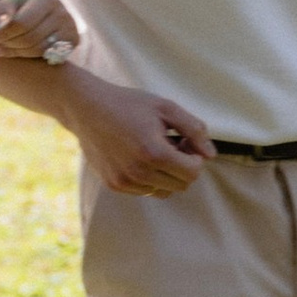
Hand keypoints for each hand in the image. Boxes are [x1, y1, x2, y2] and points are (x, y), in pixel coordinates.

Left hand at [0, 0, 81, 61]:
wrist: (41, 9)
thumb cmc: (19, 5)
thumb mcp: (8, 1)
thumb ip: (3, 10)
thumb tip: (3, 23)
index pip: (21, 23)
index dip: (3, 34)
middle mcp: (62, 12)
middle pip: (29, 38)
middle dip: (9, 44)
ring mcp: (70, 27)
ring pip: (38, 50)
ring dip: (17, 52)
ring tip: (2, 50)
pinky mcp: (73, 41)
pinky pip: (48, 56)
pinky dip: (30, 57)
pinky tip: (17, 53)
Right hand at [64, 72, 214, 196]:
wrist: (86, 108)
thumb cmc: (129, 104)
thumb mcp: (165, 107)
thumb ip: (194, 129)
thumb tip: (211, 155)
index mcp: (154, 153)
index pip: (193, 173)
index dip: (195, 158)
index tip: (184, 142)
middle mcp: (138, 173)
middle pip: (181, 185)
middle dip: (182, 166)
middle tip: (171, 143)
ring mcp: (124, 181)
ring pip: (164, 191)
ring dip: (166, 174)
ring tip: (154, 150)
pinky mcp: (114, 185)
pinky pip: (145, 191)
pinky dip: (149, 178)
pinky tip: (139, 156)